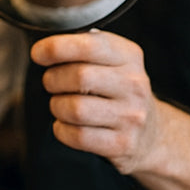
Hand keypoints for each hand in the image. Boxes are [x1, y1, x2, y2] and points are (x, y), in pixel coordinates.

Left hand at [30, 30, 160, 174]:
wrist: (151, 133)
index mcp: (129, 56)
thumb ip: (84, 47)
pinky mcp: (122, 144)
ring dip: (57, 106)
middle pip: (79, 77)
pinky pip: (77, 136)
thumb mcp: (111, 60)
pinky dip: (62, 130)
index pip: (89, 45)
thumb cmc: (118, 89)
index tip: (38, 54)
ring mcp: (131, 116)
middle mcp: (134, 84)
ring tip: (60, 104)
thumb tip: (47, 47)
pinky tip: (66, 125)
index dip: (56, 48)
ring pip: (75, 109)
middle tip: (51, 82)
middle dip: (53, 79)